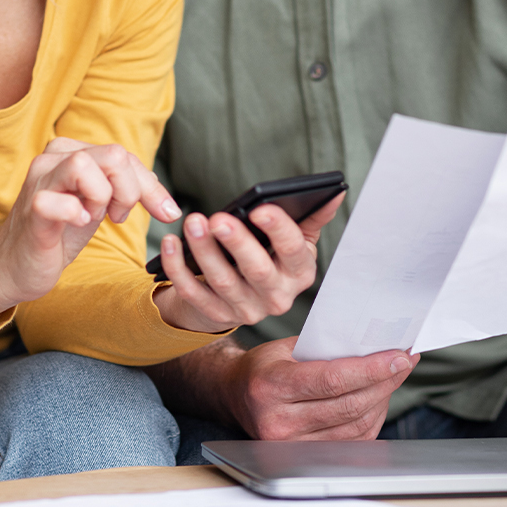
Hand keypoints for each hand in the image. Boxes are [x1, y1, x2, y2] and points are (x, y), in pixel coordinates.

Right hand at [0, 137, 180, 327]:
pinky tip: (78, 224)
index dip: (151, 186)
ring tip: (92, 218)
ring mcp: (39, 182)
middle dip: (129, 191)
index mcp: (70, 152)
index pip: (124, 155)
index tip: (166, 213)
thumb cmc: (57, 234)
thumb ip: (123, 189)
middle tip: (117, 217)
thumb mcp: (97, 206)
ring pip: (85, 166)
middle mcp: (53, 158)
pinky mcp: (32, 210)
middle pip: (114, 155)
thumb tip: (165, 198)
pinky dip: (75, 212)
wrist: (13, 267)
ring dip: (102, 198)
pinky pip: (58, 200)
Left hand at [152, 193, 342, 334]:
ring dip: (205, 251)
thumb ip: (311, 216)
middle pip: (257, 270)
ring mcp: (246, 311)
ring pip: (223, 281)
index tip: (260, 209)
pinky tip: (170, 243)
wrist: (240, 297)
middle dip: (237, 243)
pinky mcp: (216, 316)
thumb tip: (336, 190)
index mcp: (299, 272)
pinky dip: (178, 269)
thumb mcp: (295, 241)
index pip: (293, 251)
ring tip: (192, 223)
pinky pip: (194, 294)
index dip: (278, 230)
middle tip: (218, 218)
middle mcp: (277, 297)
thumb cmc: (270, 257)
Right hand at [226, 337, 417, 439]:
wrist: (236, 395)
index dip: (371, 369)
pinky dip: (372, 418)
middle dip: (385, 381)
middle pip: (348, 404)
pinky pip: (353, 440)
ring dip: (383, 399)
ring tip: (395, 375)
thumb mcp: (286, 347)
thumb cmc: (266, 366)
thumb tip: (375, 343)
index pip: (332, 379)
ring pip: (355, 425)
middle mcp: (278, 421)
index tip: (399, 356)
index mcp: (271, 386)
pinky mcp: (304, 457)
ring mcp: (291, 445)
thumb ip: (325, 346)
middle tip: (405, 361)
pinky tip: (379, 397)